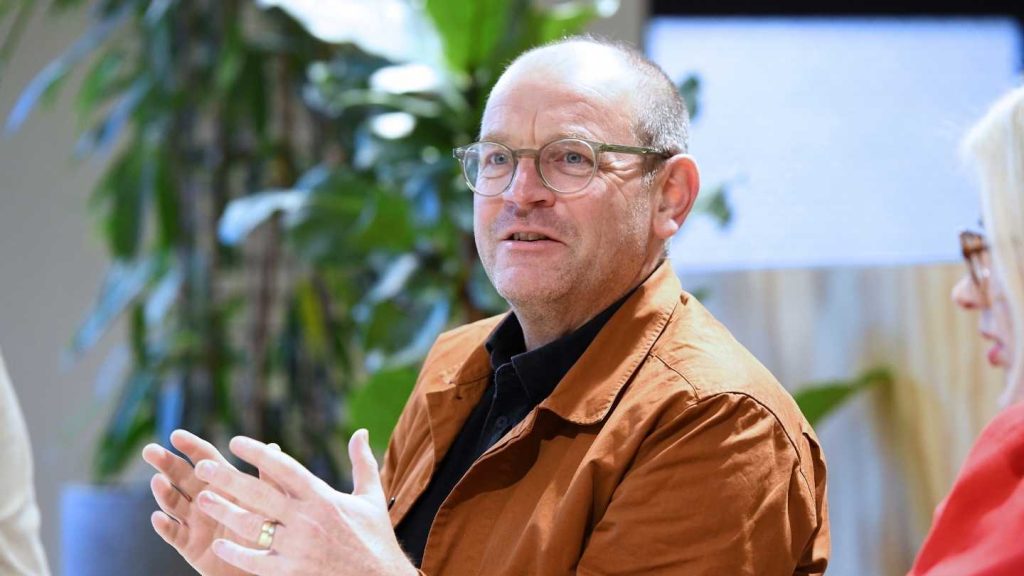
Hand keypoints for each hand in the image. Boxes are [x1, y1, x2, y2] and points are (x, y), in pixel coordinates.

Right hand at [143, 430, 268, 575]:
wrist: (263, 565)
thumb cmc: (269, 530)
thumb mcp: (270, 503)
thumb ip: (268, 477)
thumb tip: (272, 445)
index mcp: (224, 483)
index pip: (204, 459)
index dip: (190, 447)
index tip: (176, 435)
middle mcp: (205, 498)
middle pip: (181, 477)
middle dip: (166, 463)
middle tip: (150, 451)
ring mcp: (195, 521)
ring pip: (174, 503)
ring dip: (164, 492)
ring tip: (157, 481)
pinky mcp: (189, 545)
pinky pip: (174, 534)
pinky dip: (164, 526)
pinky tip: (158, 517)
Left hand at [192, 429, 416, 575]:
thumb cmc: (375, 537)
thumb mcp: (371, 497)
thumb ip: (362, 462)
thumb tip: (361, 431)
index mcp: (323, 497)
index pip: (285, 469)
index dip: (259, 454)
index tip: (236, 442)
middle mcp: (308, 519)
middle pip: (260, 494)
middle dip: (228, 479)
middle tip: (203, 467)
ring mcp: (299, 547)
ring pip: (253, 526)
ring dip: (225, 512)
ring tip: (202, 500)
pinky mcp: (293, 571)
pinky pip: (258, 561)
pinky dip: (237, 553)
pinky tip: (219, 544)